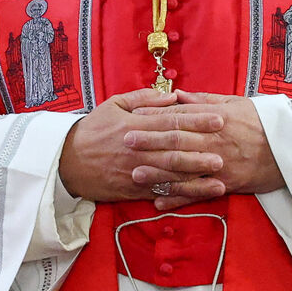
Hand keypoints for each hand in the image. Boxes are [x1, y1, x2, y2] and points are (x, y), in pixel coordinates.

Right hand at [59, 88, 227, 202]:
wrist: (66, 162)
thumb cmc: (92, 130)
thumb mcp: (114, 105)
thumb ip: (144, 98)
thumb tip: (172, 96)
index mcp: (134, 125)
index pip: (171, 121)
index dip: (197, 120)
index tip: (218, 118)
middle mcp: (137, 149)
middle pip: (174, 149)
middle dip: (201, 150)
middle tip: (225, 151)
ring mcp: (135, 171)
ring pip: (170, 174)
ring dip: (196, 176)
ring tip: (218, 176)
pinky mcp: (132, 190)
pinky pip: (159, 192)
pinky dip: (179, 194)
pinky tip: (197, 194)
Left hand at [131, 90, 283, 209]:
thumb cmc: (262, 123)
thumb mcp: (235, 104)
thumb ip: (203, 100)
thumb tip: (176, 94)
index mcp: (216, 117)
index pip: (180, 115)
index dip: (155, 116)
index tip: (134, 115)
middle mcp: (215, 140)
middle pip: (177, 140)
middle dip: (150, 140)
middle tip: (125, 140)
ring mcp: (220, 164)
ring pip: (184, 168)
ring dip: (158, 172)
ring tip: (134, 173)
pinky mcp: (226, 184)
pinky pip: (198, 193)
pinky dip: (178, 199)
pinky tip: (158, 202)